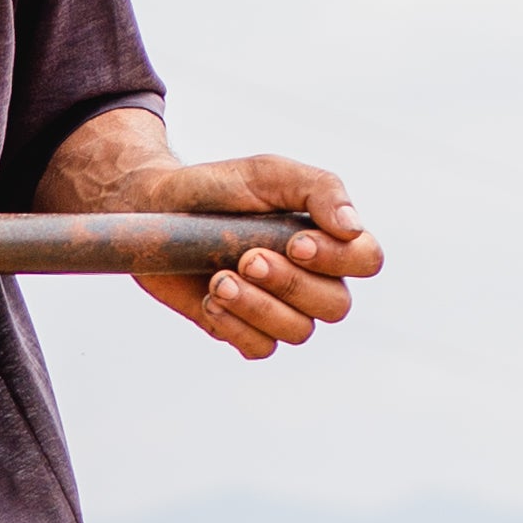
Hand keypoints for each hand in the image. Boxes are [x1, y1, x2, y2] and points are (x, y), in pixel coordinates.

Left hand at [116, 147, 379, 357]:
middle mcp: (309, 278)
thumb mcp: (269, 174)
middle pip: (335, 305)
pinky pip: (259, 348)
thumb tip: (353, 227)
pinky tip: (210, 301)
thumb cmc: (217, 188)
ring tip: (220, 279)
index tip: (295, 241)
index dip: (338, 260)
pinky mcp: (240, 328)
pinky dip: (235, 327)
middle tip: (246, 258)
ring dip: (259, 307)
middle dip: (290, 284)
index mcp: (325, 238)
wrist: (155, 209)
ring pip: (298, 332)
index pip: (366, 260)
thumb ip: (319, 189)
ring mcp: (276, 308)